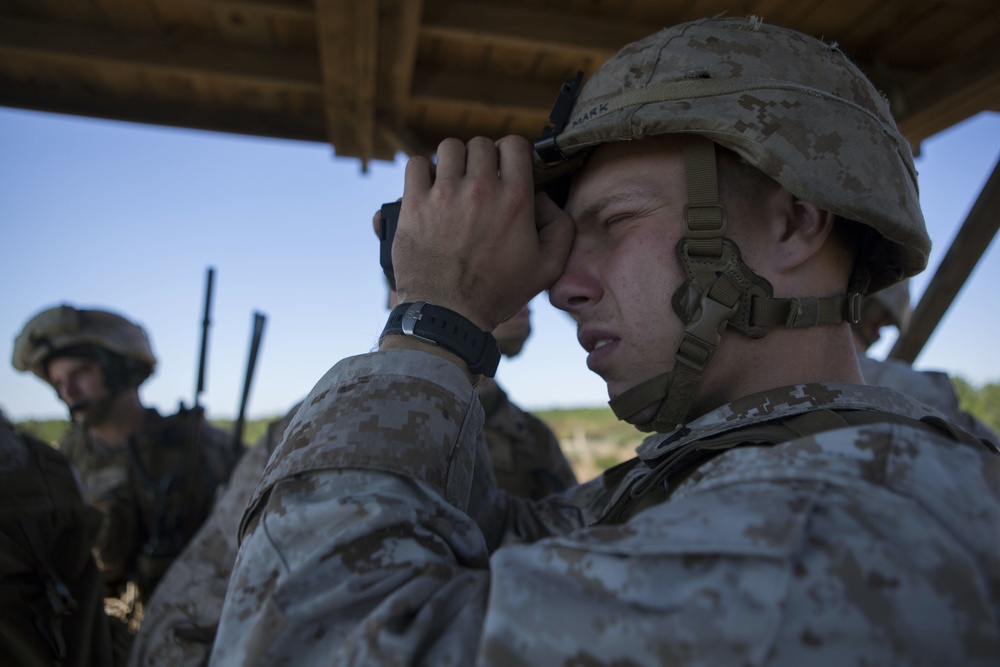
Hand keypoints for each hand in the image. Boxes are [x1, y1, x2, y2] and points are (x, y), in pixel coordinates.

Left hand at [392, 135, 573, 330]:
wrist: (449, 313)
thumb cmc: (497, 293)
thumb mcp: (547, 268)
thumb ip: (561, 228)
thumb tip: (545, 200)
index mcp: (515, 199)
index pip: (514, 144)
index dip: (511, 153)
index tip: (504, 169)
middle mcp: (480, 189)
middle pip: (480, 144)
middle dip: (482, 159)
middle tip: (478, 182)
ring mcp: (444, 194)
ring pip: (448, 148)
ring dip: (452, 161)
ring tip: (453, 182)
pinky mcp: (414, 204)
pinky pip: (415, 165)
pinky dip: (422, 171)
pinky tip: (428, 189)